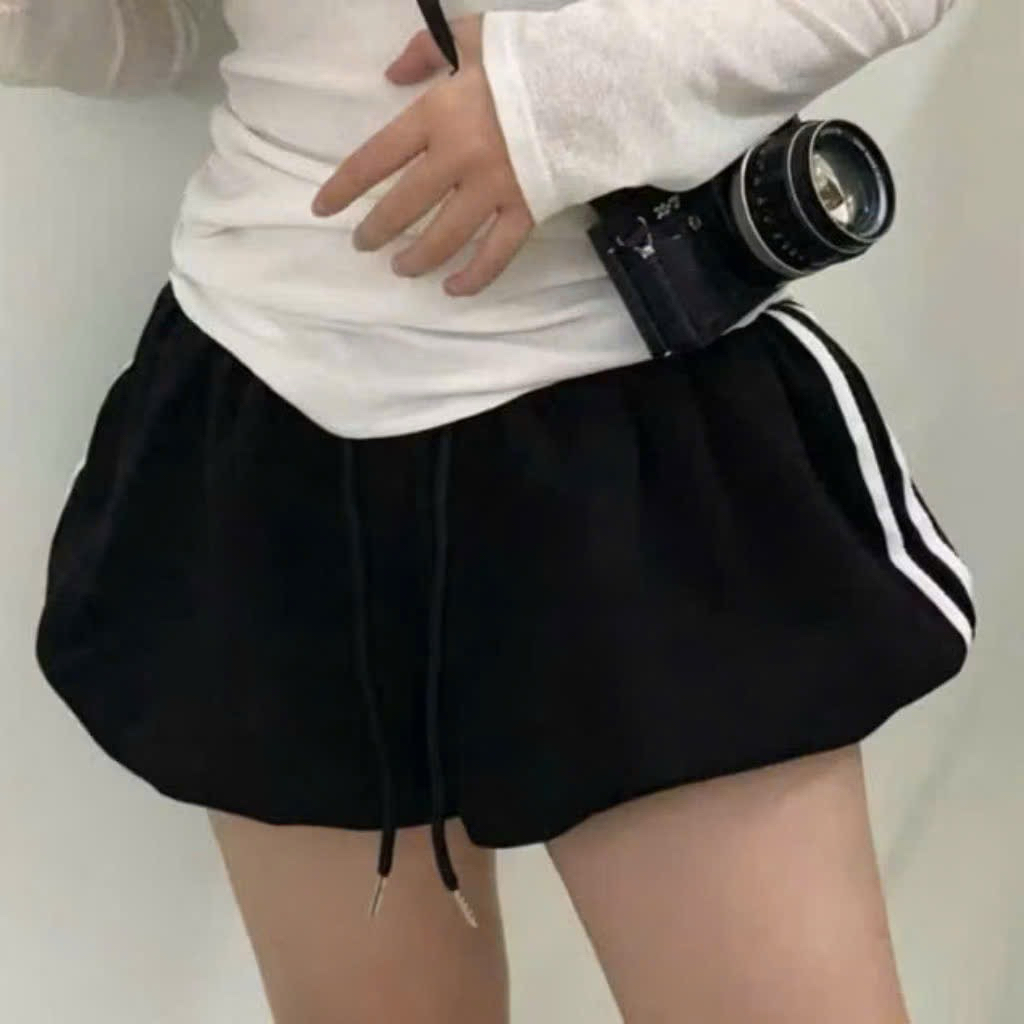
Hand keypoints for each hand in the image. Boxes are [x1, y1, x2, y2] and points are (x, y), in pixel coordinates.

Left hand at [310, 14, 535, 297]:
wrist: (594, 84)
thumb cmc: (529, 60)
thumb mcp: (472, 37)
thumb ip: (425, 52)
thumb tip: (391, 76)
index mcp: (438, 116)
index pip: (376, 158)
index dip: (344, 187)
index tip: (323, 209)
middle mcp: (458, 160)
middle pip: (404, 207)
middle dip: (376, 231)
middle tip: (363, 244)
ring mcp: (493, 191)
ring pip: (444, 239)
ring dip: (416, 259)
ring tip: (401, 268)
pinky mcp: (526, 212)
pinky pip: (495, 255)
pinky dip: (473, 278)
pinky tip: (453, 289)